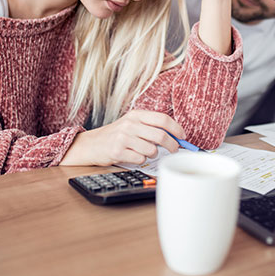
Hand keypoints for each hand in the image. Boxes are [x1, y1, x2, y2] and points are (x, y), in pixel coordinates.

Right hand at [60, 110, 183, 165]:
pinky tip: (134, 156)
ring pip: (151, 150)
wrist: (91, 144)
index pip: (163, 119)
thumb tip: (175, 135)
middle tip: (174, 149)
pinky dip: (141, 160)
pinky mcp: (118, 151)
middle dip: (172, 145)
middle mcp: (130, 124)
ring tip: (145, 152)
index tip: (183, 136)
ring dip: (153, 154)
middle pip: (161, 135)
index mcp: (136, 115)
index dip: (176, 128)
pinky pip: (140, 159)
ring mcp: (123, 137)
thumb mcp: (132, 124)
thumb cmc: (115, 135)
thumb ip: (150, 126)